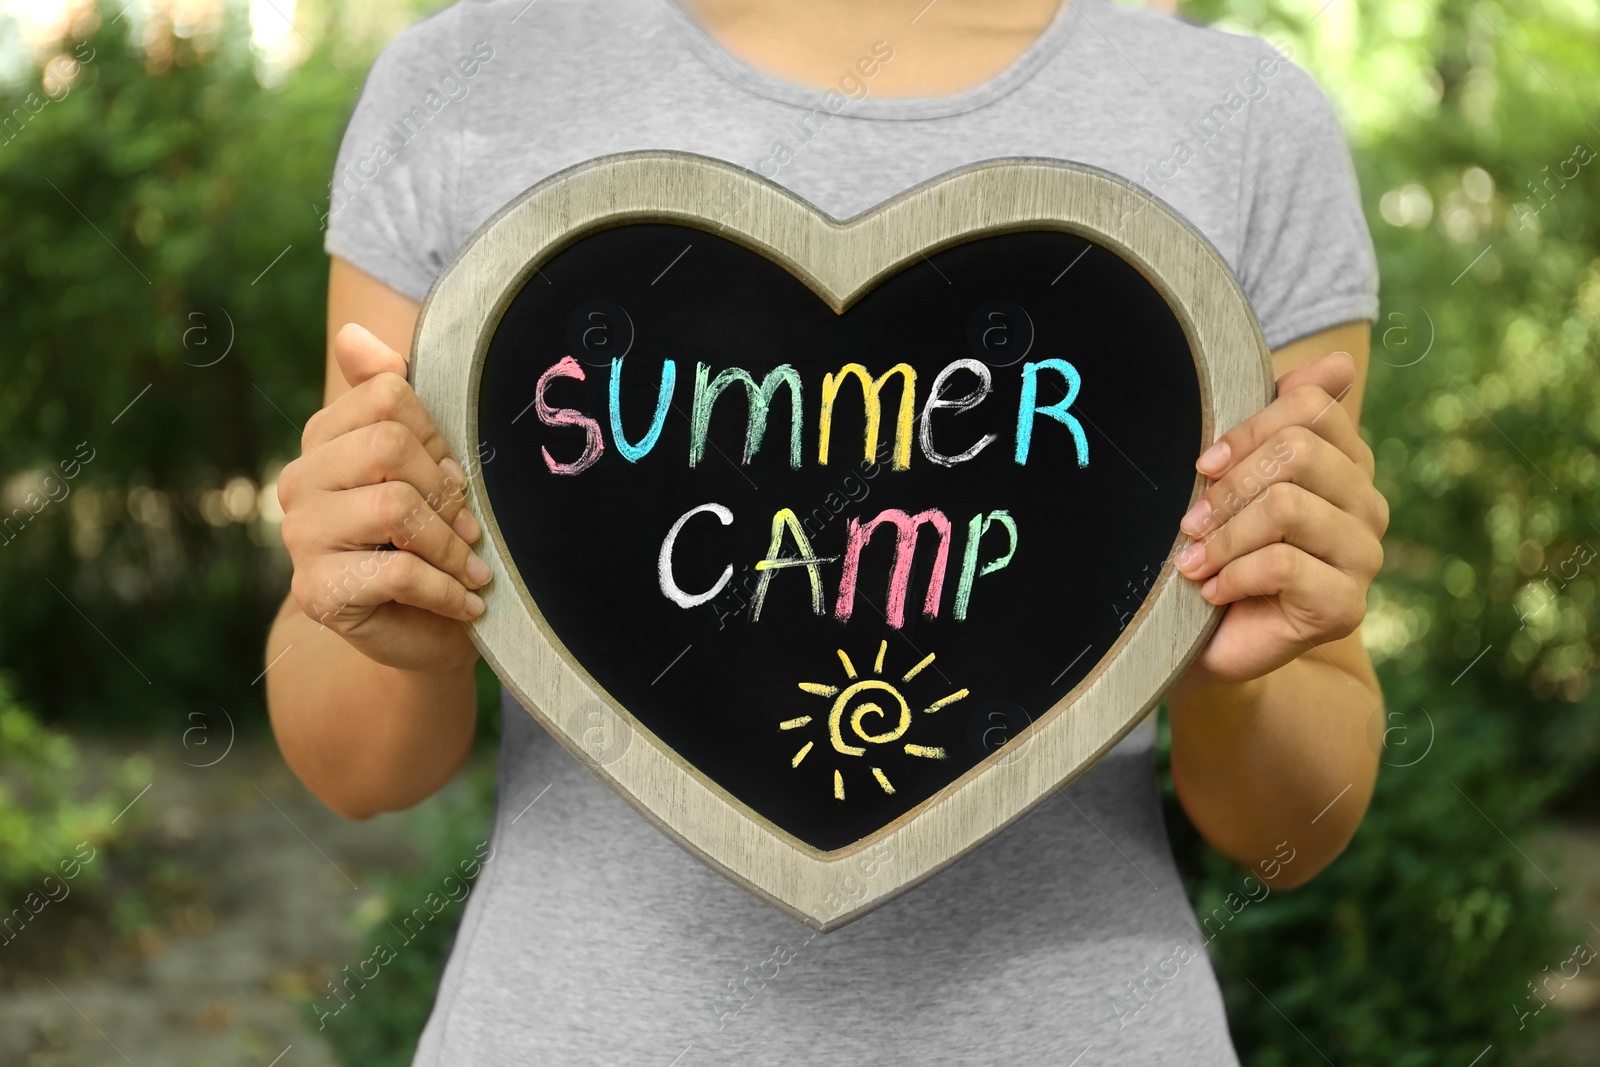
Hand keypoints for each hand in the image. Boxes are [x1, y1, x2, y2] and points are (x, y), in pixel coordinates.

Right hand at [277, 323, 487, 671]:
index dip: (438, 435)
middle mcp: (298, 482)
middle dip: (446, 488)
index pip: (387, 395)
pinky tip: (467, 602)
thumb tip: (351, 332)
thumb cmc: (429, 538)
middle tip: (471, 528)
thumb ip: (390, 396)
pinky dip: (447, 589)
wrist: (421, 630)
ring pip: (394, 506)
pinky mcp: (316, 592)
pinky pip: (398, 572)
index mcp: (322, 439)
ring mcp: (300, 537)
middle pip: (388, 445)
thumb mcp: (423, 464)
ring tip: (472, 568)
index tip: (458, 478)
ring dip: (451, 544)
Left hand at [1173, 352, 1387, 681]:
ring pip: (1286, 506)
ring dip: (1224, 536)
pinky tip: (1213, 590)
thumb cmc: (1222, 551)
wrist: (1212, 642)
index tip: (1204, 464)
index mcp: (1346, 463)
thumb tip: (1341, 360)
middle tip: (1191, 522)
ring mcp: (1364, 557)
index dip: (1246, 429)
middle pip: (1297, 452)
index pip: (1310, 407)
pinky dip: (1232, 575)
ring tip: (1196, 559)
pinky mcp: (1347, 607)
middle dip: (1229, 486)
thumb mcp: (1237, 479)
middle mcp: (1367, 505)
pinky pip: (1283, 565)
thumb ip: (1278, 419)